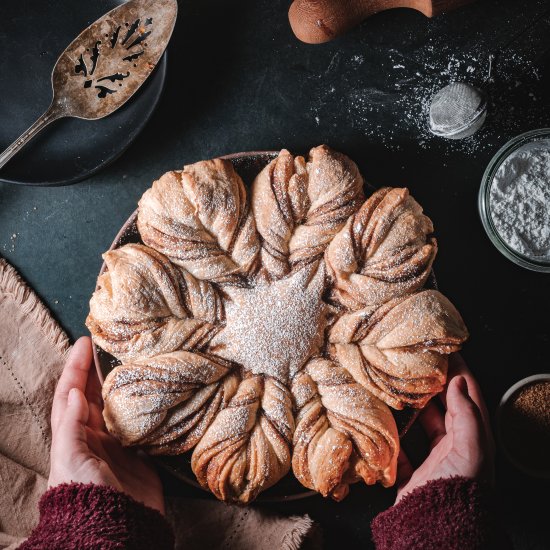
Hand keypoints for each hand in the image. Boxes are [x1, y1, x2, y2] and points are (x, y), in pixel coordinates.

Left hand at [49, 337, 164, 513]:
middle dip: (100, 369)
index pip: (72, 393)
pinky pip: (143, 423)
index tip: (84, 342)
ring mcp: (119, 444)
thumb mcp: (70, 459)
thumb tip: (77, 392)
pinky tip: (156, 392)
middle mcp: (96, 435)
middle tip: (111, 344)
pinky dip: (148, 407)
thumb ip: (72, 426)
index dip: (76, 368)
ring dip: (125, 384)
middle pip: (97, 394)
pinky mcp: (141, 454)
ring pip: (120, 405)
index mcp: (75, 435)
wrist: (117, 527)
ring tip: (135, 361)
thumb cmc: (86, 494)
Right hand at [395, 354, 494, 503]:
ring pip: (422, 427)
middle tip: (418, 363)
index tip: (446, 351)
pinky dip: (393, 436)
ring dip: (413, 407)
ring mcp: (433, 462)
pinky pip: (401, 451)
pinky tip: (383, 421)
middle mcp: (455, 449)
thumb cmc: (457, 489)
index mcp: (472, 440)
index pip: (468, 398)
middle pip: (444, 409)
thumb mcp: (471, 448)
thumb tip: (457, 381)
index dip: (459, 373)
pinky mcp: (413, 476)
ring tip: (399, 385)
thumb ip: (466, 414)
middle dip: (434, 385)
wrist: (435, 531)